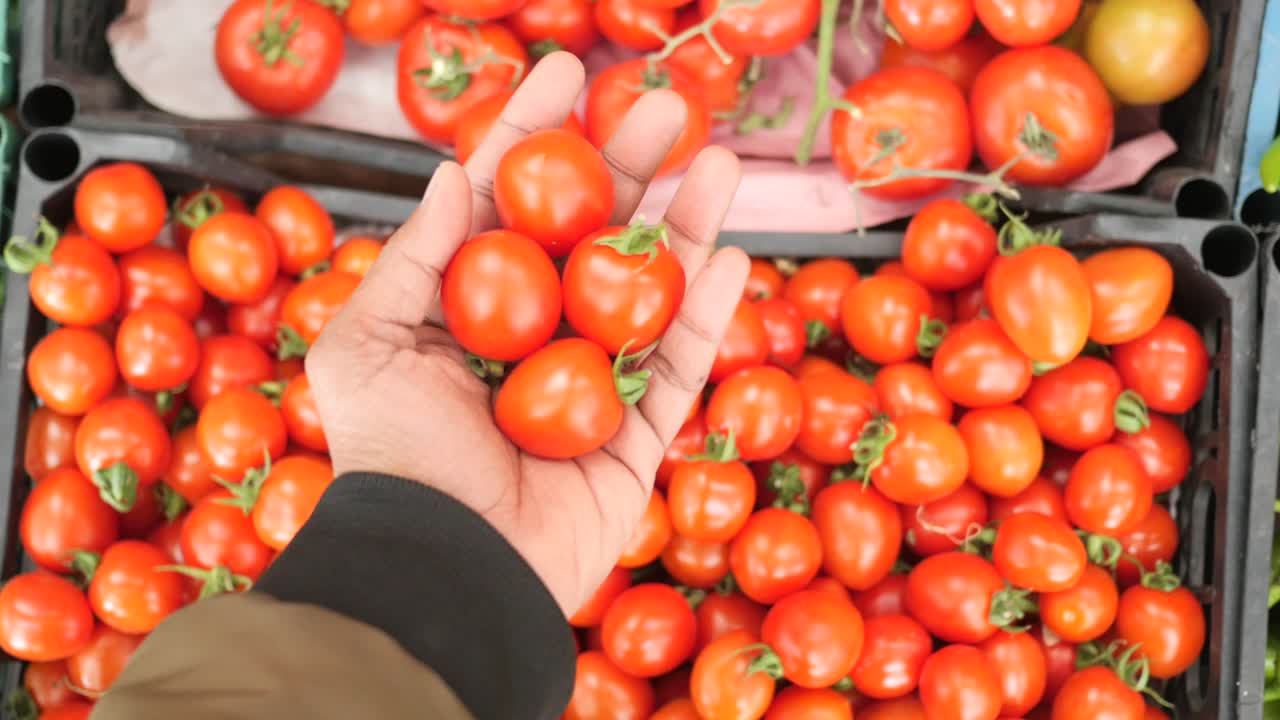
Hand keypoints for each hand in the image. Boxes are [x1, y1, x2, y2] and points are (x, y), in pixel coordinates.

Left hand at [306, 52, 749, 614]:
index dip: (535, 136)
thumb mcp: (366, 343)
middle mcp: (534, 338)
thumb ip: (413, 257)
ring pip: (648, 291)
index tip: (568, 70)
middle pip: (592, 236)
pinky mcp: (637, 437)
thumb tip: (448, 175)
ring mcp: (591, 385)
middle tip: (666, 105)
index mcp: (467, 310)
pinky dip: (708, 313)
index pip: (506, 204)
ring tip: (717, 161)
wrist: (442, 564)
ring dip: (685, 224)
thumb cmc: (391, 454)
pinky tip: (728, 254)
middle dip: (629, 166)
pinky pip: (679, 367)